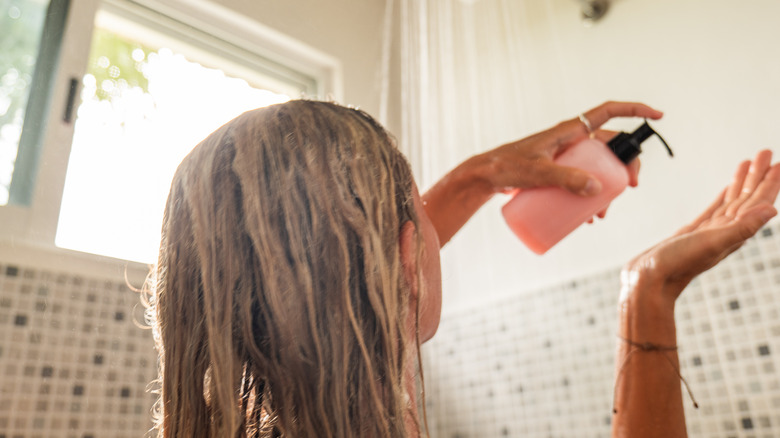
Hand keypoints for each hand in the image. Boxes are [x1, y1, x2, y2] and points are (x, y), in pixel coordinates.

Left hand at [423, 101, 662, 245]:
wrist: (484, 178)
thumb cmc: (506, 168)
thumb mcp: (537, 173)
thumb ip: (565, 179)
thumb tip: (597, 190)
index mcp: (569, 131)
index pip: (608, 112)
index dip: (635, 110)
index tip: (658, 116)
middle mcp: (571, 141)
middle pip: (610, 147)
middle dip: (625, 166)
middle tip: (630, 187)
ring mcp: (565, 157)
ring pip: (597, 168)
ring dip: (606, 188)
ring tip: (603, 213)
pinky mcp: (557, 173)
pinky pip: (582, 181)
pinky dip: (589, 197)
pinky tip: (589, 216)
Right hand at [622, 149, 779, 306]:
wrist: (648, 281)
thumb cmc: (677, 265)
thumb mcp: (712, 243)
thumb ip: (742, 227)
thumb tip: (772, 210)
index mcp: (733, 233)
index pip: (757, 203)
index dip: (769, 183)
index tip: (777, 163)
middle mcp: (725, 232)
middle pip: (747, 199)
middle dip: (757, 176)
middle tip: (765, 153)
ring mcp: (709, 232)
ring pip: (732, 202)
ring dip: (741, 183)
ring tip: (748, 163)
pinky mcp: (692, 233)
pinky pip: (714, 210)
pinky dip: (723, 197)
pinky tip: (726, 189)